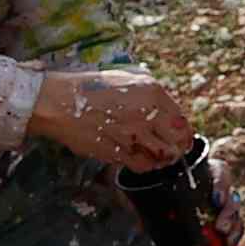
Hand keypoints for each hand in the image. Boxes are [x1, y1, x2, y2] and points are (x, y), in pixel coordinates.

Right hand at [31, 71, 196, 171]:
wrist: (59, 102)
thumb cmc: (93, 87)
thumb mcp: (130, 79)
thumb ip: (153, 95)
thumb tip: (169, 113)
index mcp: (152, 92)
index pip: (181, 120)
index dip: (185, 132)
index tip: (184, 137)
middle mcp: (145, 114)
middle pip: (175, 140)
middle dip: (178, 147)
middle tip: (176, 150)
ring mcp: (130, 134)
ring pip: (160, 156)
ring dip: (163, 158)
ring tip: (161, 157)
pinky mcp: (114, 152)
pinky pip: (140, 165)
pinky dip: (146, 165)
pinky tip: (143, 161)